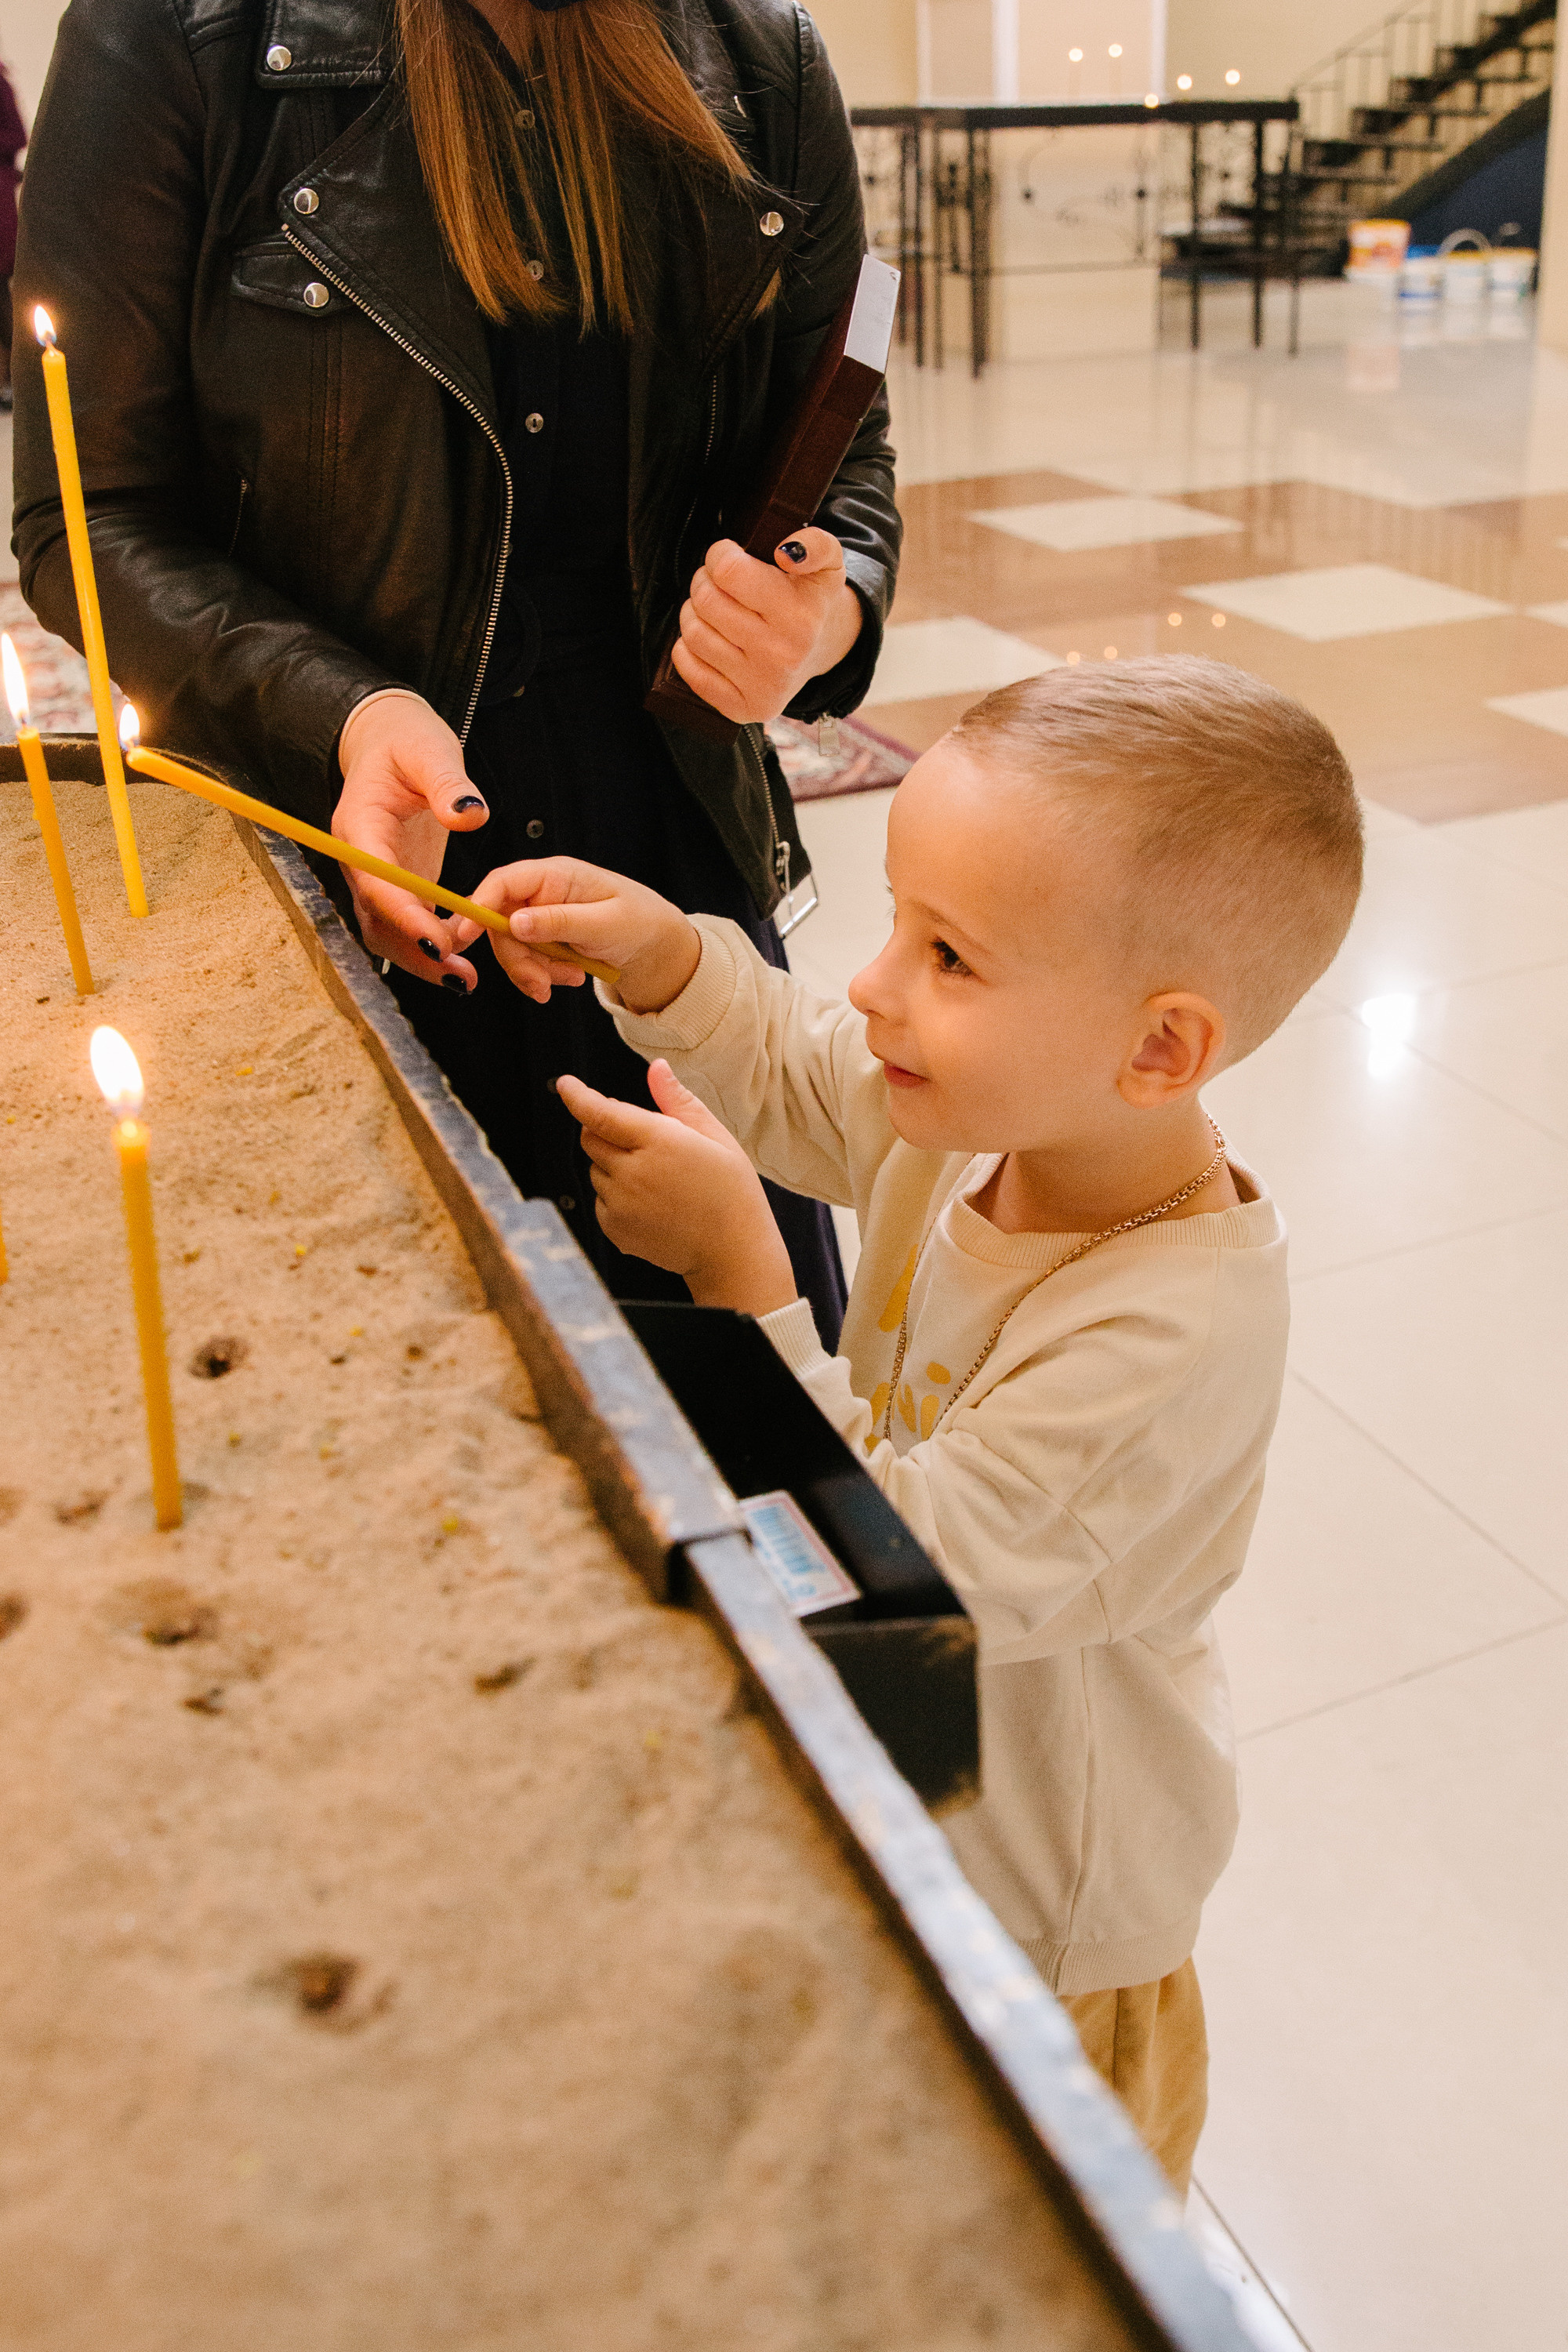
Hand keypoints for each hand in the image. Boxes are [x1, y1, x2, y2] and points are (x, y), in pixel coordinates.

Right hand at [334, 694, 490, 988]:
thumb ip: (449, 782)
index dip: (405, 914)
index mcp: (359, 826)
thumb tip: (471, 816)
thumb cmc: (407, 740)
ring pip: (386, 932)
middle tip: (459, 976)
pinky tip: (460, 966)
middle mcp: (359, 859)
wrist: (389, 741)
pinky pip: (404, 926)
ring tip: (464, 982)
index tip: (440, 940)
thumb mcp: (429, 749)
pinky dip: (429, 948)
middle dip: (415, 950)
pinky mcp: (395, 885)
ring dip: (421, 959)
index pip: (376, 880)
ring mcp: (375, 876)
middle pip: (377, 918)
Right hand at [455, 855, 701, 1012]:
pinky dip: (544, 975)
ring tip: (572, 977)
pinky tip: (571, 977)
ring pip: (511, 947)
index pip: (503, 882)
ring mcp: (541, 916)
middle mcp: (543, 892)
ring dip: (536, 971)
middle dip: (518, 958)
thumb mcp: (603, 924)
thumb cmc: (640, 923)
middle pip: (499, 922)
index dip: (479, 905)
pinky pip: (526, 960)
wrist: (657, 947)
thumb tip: (514, 922)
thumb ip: (558, 922)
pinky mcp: (543, 938)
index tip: (465, 936)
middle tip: (542, 984)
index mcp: (556, 875)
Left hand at [557, 1061, 796, 1313]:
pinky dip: (616, 1197)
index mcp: (659, 1142)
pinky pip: (600, 1200)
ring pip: (596, 1170)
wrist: (732, 1253)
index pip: (601, 1114)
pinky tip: (653, 1205)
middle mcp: (633, 1172)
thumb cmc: (731, 1191)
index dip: (578, 1096)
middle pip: (591, 1139)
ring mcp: (621, 1204)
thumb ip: (678, 1101)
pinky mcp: (615, 1229)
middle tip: (646, 1144)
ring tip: (659, 1182)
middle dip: (607, 1132)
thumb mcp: (716, 1137)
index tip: (565, 1084)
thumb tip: (656, 1068)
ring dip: (614, 1166)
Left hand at [671, 528, 863, 723]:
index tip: (728, 556)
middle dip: (705, 582)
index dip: (720, 555)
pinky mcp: (740, 709)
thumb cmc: (811, 602)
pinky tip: (710, 637)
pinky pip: (688, 668)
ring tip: (712, 608)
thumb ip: (816, 544)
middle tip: (717, 582)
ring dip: (694, 612)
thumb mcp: (829, 565)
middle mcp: (781, 656)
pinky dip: (688, 648)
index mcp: (801, 617)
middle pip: (706, 600)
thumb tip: (786, 552)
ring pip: (693, 633)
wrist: (818, 654)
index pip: (729, 571)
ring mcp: (759, 686)